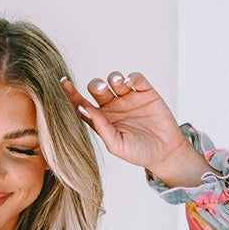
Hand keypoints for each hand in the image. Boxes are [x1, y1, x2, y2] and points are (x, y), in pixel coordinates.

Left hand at [61, 72, 211, 186]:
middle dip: (96, 85)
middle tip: (100, 89)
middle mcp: (112, 106)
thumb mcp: (116, 144)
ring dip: (113, 78)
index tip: (63, 83)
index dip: (72, 94)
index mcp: (101, 119)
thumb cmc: (138, 152)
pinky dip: (131, 77)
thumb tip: (84, 108)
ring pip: (114, 80)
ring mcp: (128, 97)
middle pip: (97, 88)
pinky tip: (130, 83)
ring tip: (117, 83)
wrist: (165, 153)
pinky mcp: (145, 92)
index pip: (83, 104)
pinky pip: (135, 78)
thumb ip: (101, 127)